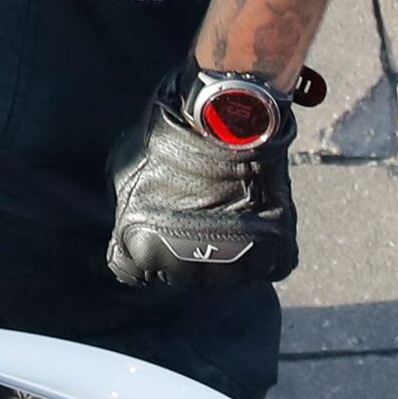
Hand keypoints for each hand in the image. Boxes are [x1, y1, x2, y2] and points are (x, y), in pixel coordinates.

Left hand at [104, 62, 300, 290]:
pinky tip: (252, 227)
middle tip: (192, 213)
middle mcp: (185, 267)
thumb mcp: (126, 173)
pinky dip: (262, 254)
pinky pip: (266, 269)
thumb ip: (125, 210)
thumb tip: (127, 226)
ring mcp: (231, 265)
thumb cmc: (170, 140)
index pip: (133, 273)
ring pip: (223, 278)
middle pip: (179, 278)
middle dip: (181, 252)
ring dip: (222, 256)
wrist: (224, 120)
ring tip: (222, 215)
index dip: (144, 249)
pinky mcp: (272, 255)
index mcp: (144, 248)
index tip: (156, 226)